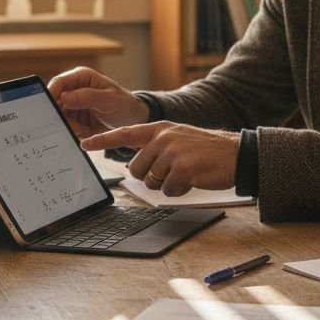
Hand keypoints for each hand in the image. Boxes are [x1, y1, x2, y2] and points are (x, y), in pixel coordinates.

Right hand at [47, 67, 148, 137]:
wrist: (132, 121)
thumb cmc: (124, 104)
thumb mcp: (109, 100)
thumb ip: (88, 97)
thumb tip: (64, 97)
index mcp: (81, 77)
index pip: (58, 83)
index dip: (51, 94)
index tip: (51, 108)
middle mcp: (74, 90)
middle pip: (55, 102)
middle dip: (62, 116)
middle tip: (76, 125)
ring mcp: (73, 105)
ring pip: (58, 117)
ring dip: (69, 126)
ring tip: (84, 129)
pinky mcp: (74, 119)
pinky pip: (65, 127)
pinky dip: (73, 132)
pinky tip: (86, 131)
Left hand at [80, 122, 238, 196]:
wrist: (236, 154)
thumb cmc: (207, 151)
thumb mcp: (179, 139)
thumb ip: (157, 146)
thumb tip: (135, 166)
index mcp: (160, 129)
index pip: (124, 133)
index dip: (102, 140)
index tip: (83, 143)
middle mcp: (163, 137)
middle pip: (136, 168)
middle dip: (151, 177)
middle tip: (172, 171)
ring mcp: (171, 152)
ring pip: (151, 181)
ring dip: (166, 184)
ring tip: (186, 173)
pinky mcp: (181, 168)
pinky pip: (167, 190)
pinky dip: (178, 191)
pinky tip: (192, 180)